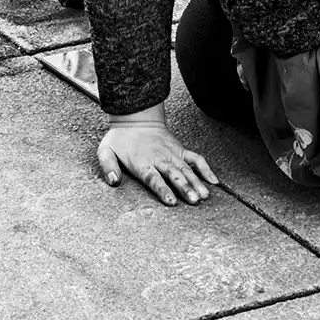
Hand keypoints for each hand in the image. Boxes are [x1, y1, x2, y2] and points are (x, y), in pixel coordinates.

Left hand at [96, 107, 218, 206]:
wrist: (135, 117)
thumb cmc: (120, 138)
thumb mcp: (105, 151)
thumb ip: (108, 167)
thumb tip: (113, 181)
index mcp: (142, 162)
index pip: (154, 179)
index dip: (163, 190)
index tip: (171, 201)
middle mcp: (159, 159)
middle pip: (174, 175)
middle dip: (185, 188)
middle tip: (194, 201)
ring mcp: (172, 154)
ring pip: (187, 169)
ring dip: (196, 182)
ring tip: (204, 195)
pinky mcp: (180, 150)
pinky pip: (195, 159)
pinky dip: (205, 168)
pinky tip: (214, 181)